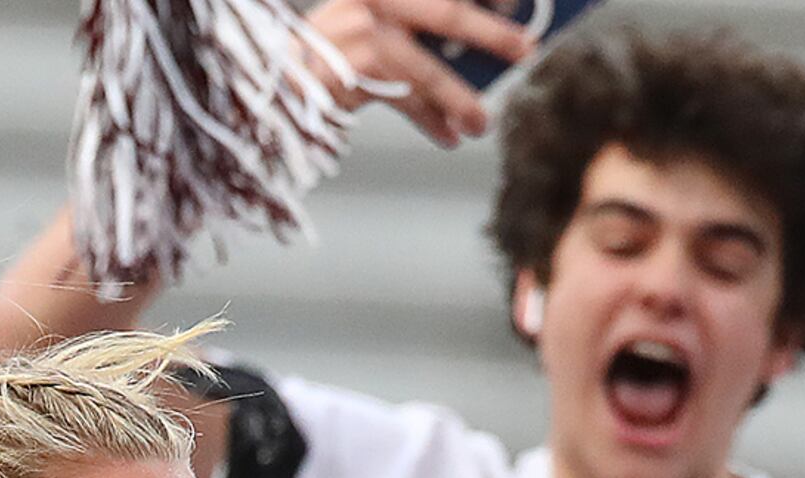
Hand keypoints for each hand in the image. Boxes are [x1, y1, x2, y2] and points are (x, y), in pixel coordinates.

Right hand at [304, 0, 533, 148]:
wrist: (279, 80)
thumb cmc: (337, 53)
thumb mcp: (378, 21)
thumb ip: (419, 25)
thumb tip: (483, 45)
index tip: (515, 2)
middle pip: (446, 13)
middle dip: (492, 32)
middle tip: (526, 47)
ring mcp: (361, 33)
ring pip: (426, 68)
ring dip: (460, 99)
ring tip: (481, 123)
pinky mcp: (353, 71)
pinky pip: (403, 99)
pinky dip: (428, 120)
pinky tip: (447, 136)